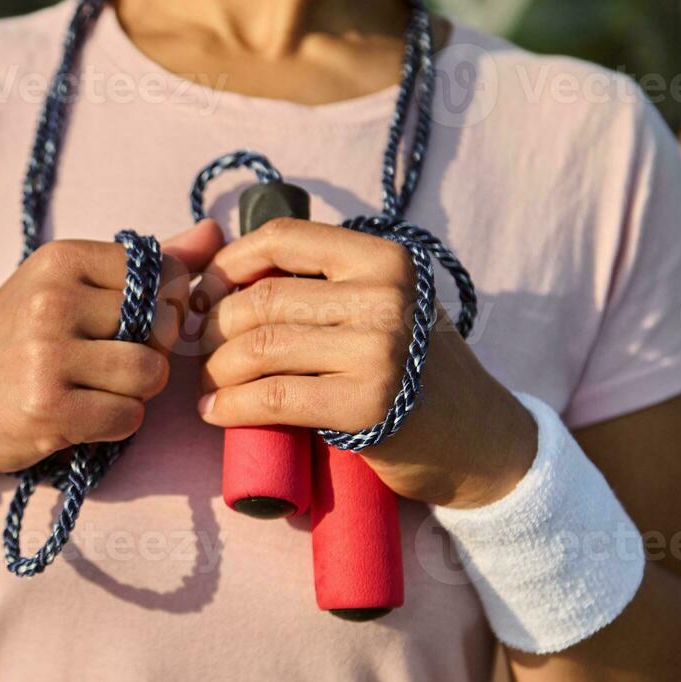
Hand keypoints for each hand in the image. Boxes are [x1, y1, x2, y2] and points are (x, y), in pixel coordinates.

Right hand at [0, 221, 224, 477]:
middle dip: (151, 351)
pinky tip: (80, 416)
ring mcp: (47, 354)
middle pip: (163, 325)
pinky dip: (115, 424)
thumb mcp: (65, 287)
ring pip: (150, 373)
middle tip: (105, 362)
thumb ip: (142, 266)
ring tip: (93, 390)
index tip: (126, 323)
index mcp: (60, 259)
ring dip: (134, 392)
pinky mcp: (47, 408)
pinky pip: (128, 417)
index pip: (164, 273)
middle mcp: (52, 299)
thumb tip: (214, 234)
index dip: (164, 306)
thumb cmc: (12, 342)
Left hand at [196, 217, 535, 507]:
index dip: (226, 265)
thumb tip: (218, 270)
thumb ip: (322, 282)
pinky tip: (215, 412)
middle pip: (261, 299)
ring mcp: (379, 349)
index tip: (203, 295)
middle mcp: (385, 296)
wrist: (479, 442)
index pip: (282, 239)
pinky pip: (271, 397)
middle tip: (201, 351)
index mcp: (383, 259)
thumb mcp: (380, 304)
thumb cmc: (411, 370)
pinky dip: (230, 406)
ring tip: (208, 385)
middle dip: (214, 328)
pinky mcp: (365, 404)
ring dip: (217, 370)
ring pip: (259, 347)